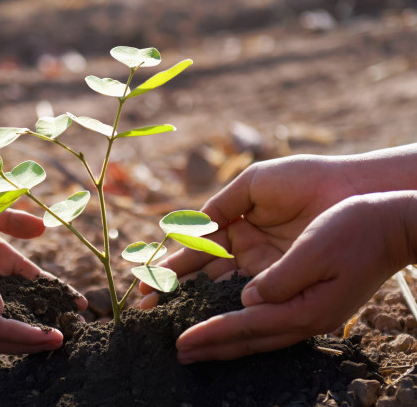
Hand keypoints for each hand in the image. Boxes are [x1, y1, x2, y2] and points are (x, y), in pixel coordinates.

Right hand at [140, 154, 359, 305]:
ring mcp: (261, 267)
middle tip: (144, 305)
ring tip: (161, 312)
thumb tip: (187, 228)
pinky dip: (220, 302)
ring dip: (189, 299)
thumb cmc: (302, 180)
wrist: (347, 189)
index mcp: (234, 224)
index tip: (146, 277)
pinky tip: (197, 311)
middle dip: (172, 287)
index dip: (170, 262)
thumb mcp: (254, 185)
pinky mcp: (280, 280)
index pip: (195, 247)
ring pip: (217, 286)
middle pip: (200, 272)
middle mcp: (244, 250)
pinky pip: (245, 293)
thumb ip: (220, 205)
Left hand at [176, 192, 413, 361]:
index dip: (211, 335)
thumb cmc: (356, 231)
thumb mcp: (317, 249)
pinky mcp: (306, 301)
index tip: (181, 343)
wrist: (392, 226)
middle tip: (178, 353)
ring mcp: (306, 311)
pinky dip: (239, 323)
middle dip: (210, 347)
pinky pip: (264, 319)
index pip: (246, 327)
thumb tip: (247, 299)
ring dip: (221, 339)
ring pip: (254, 332)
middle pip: (247, 339)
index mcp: (306, 309)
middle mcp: (303, 317)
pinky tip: (225, 321)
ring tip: (194, 345)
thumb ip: (281, 278)